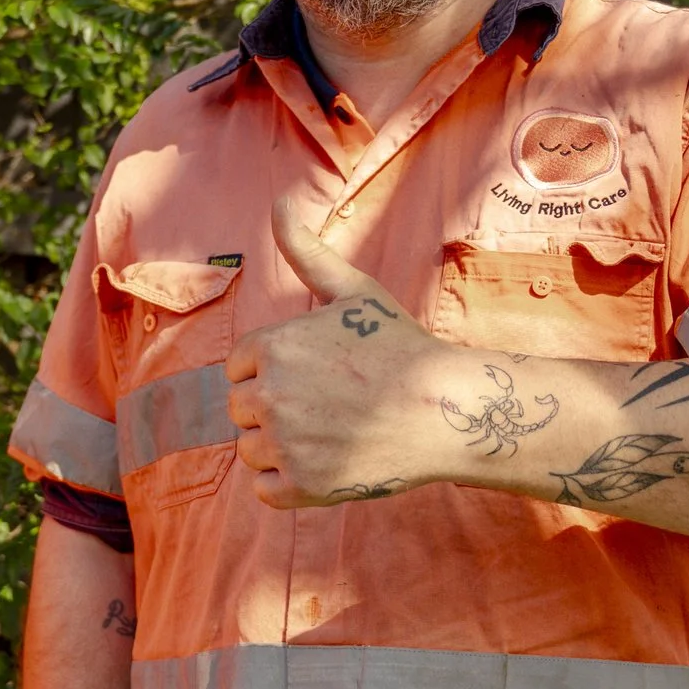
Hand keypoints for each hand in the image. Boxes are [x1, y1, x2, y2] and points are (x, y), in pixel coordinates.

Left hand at [224, 198, 458, 507]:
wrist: (448, 409)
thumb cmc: (399, 347)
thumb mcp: (352, 290)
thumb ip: (306, 251)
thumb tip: (279, 200)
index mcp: (271, 346)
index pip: (240, 368)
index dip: (276, 371)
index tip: (317, 374)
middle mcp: (269, 393)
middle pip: (241, 408)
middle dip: (275, 408)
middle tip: (328, 405)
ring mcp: (284, 442)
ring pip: (250, 449)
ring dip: (281, 447)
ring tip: (331, 432)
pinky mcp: (301, 485)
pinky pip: (265, 489)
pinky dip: (290, 483)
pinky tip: (328, 462)